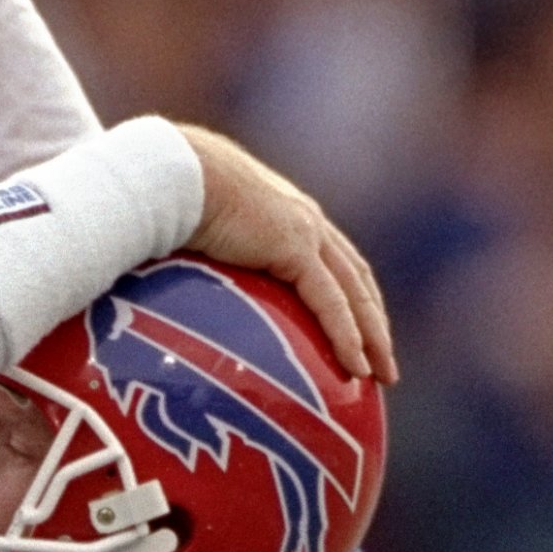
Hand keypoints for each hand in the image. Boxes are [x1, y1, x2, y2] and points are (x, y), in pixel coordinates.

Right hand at [174, 124, 395, 383]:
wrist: (175, 176)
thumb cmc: (169, 204)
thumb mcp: (195, 239)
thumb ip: (204, 265)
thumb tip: (174, 305)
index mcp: (287, 218)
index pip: (334, 262)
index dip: (351, 298)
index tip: (360, 333)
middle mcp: (307, 223)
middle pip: (356, 280)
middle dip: (373, 323)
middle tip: (384, 364)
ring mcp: (306, 233)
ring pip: (355, 294)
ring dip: (373, 337)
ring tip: (381, 376)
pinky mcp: (297, 248)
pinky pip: (331, 303)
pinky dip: (347, 336)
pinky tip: (357, 368)